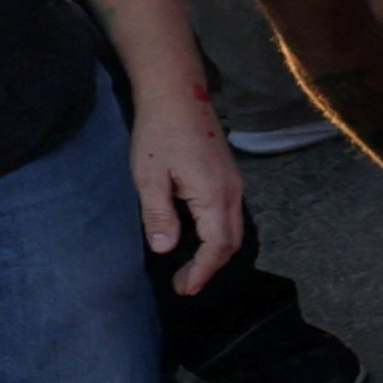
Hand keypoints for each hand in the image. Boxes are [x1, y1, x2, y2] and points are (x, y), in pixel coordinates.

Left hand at [134, 86, 246, 295]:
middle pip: (231, 241)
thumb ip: (159, 215)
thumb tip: (166, 249)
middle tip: (184, 284)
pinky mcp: (227, 176)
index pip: (216, 245)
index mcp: (213, 195)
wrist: (178, 93)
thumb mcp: (149, 177)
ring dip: (215, 252)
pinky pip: (230, 215)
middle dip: (210, 267)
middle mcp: (232, 193)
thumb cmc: (159, 133)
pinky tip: (198, 237)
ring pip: (233, 229)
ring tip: (190, 266)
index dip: (201, 271)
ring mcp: (233, 183)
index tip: (185, 289)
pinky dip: (217, 235)